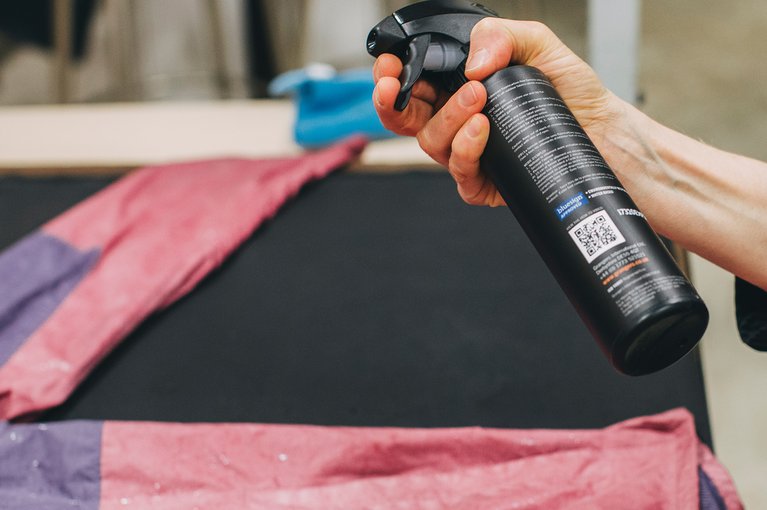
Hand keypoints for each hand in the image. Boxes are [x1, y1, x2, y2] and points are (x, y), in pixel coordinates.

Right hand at [372, 18, 622, 206]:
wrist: (601, 129)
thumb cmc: (568, 91)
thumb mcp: (537, 44)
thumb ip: (500, 35)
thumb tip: (473, 64)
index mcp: (458, 89)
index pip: (411, 85)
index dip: (391, 78)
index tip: (388, 68)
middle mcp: (456, 123)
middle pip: (405, 119)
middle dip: (392, 103)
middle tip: (397, 84)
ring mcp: (468, 154)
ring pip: (431, 143)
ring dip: (447, 118)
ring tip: (477, 97)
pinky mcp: (484, 182)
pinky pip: (459, 173)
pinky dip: (466, 149)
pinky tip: (482, 128)